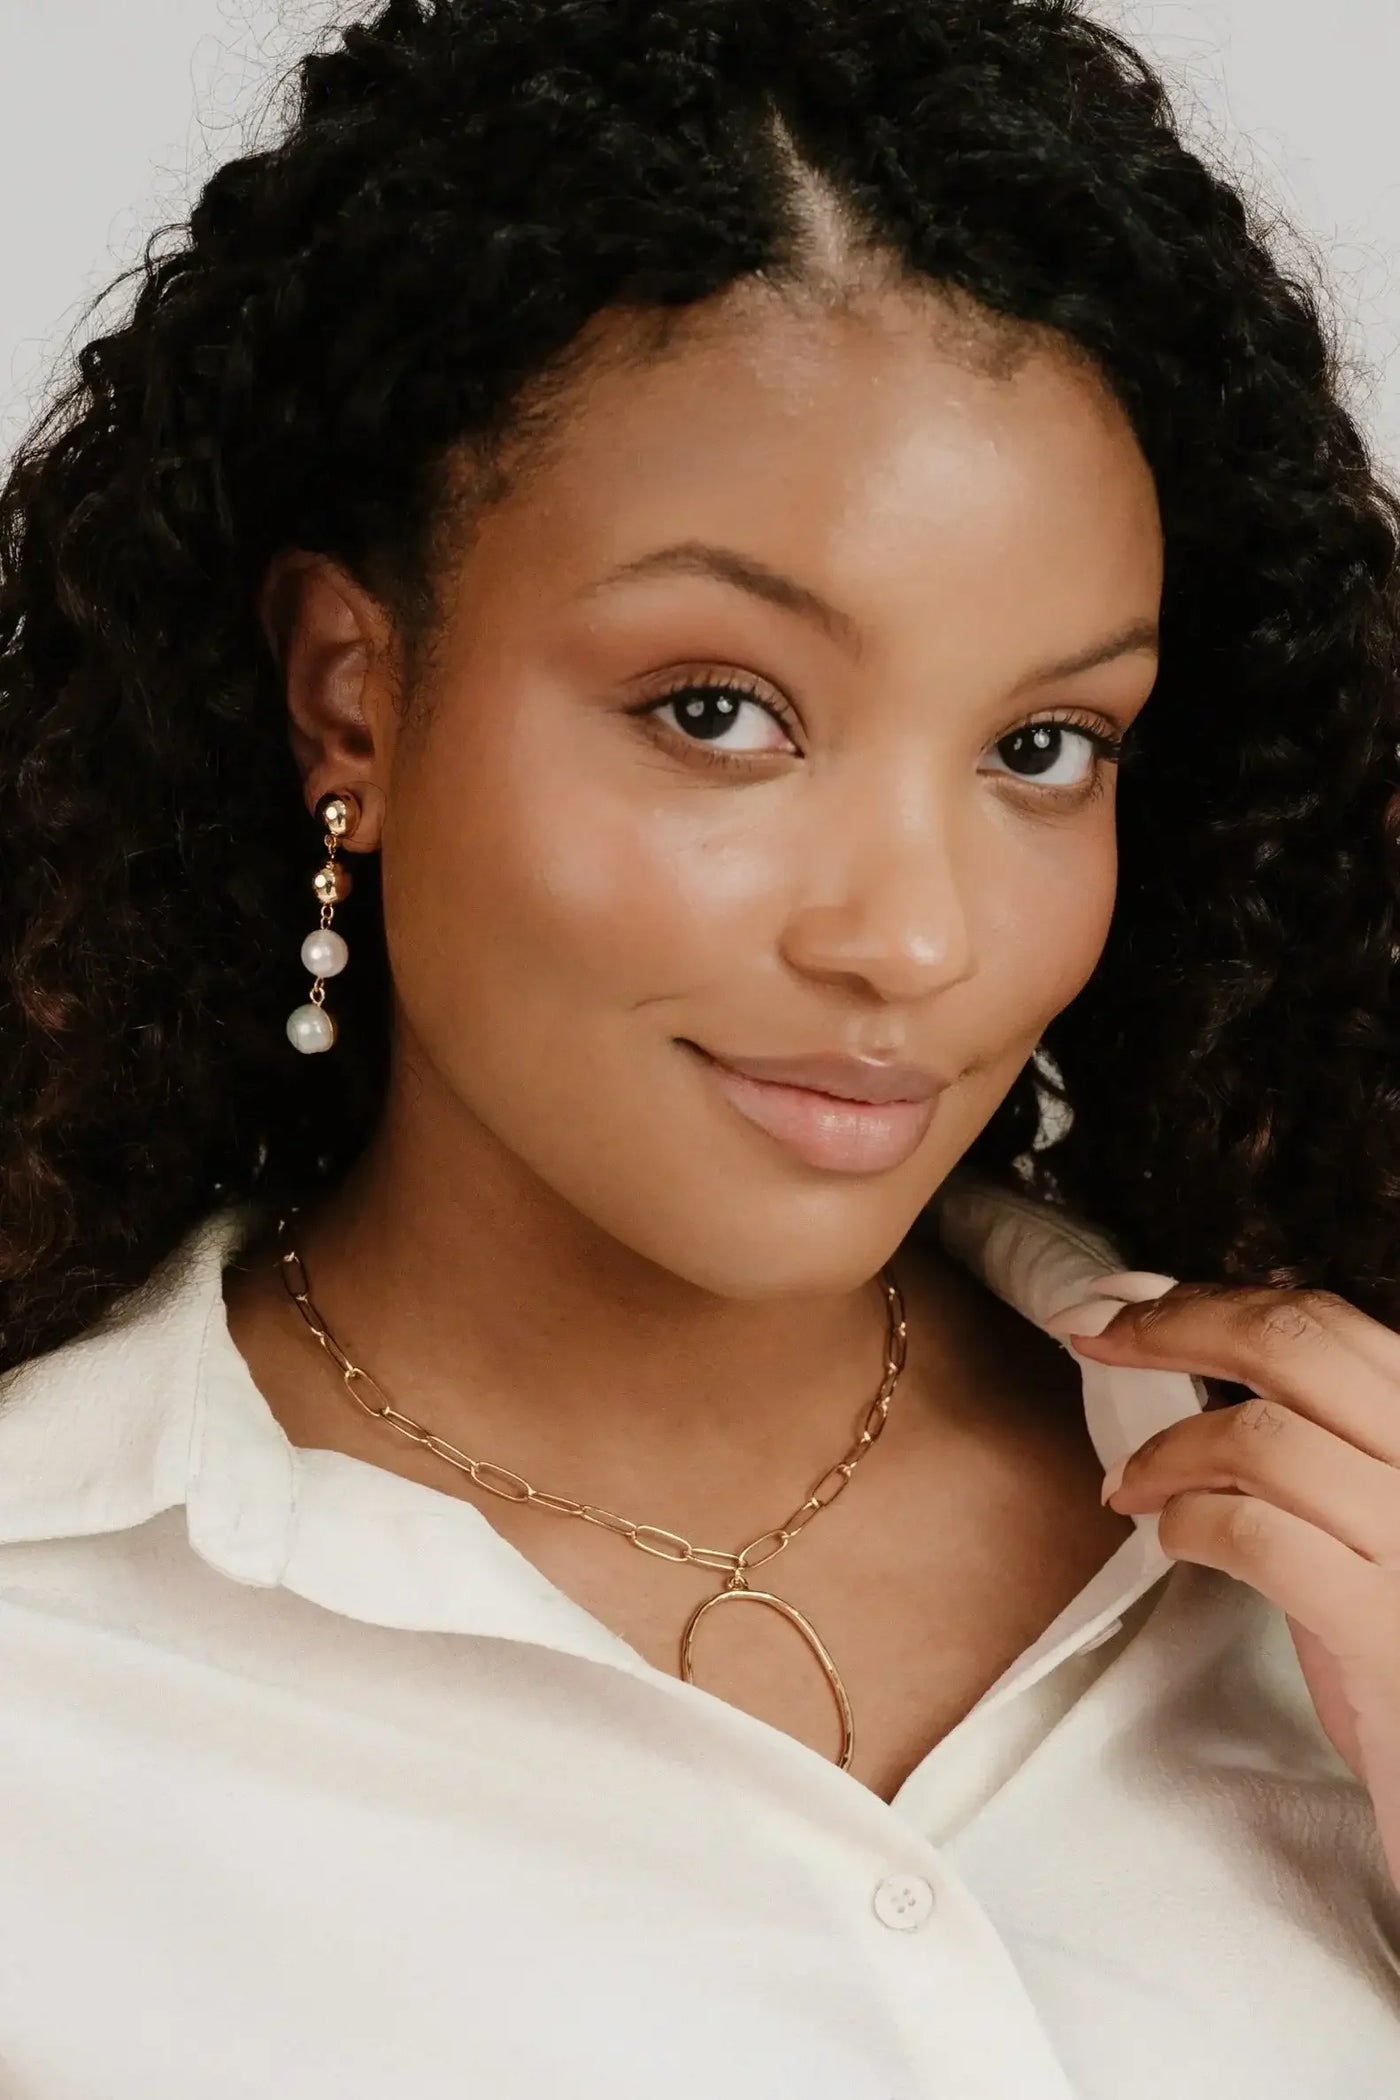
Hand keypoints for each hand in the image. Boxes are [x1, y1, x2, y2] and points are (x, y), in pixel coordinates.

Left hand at [1047, 1273, 1399, 1893]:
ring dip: (1166, 1449)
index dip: (1215, 1301)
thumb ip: (1319, 1441)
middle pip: (1292, 1345)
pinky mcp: (1382, 1626)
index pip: (1328, 1323)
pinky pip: (1256, 1534)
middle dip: (1173, 1328)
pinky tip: (1170, 1538)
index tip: (1131, 1305)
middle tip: (1096, 1337)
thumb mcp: (1377, 1521)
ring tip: (1126, 1485)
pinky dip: (1190, 1522)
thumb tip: (1198, 1351)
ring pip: (1261, 1435)